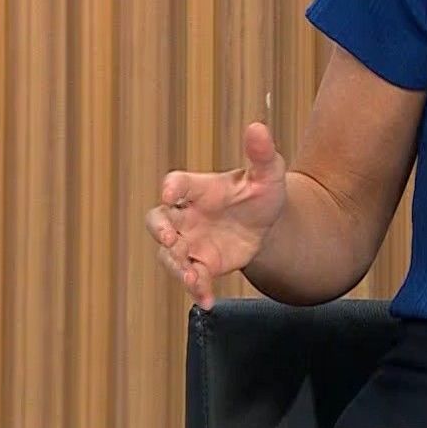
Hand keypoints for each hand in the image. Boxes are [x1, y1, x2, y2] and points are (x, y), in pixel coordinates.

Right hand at [145, 122, 289, 308]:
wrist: (268, 225)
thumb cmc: (260, 192)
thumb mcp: (268, 173)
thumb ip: (261, 153)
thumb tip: (258, 127)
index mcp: (197, 188)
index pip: (176, 184)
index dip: (171, 187)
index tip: (170, 192)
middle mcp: (186, 215)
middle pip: (157, 220)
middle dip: (159, 231)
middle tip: (171, 240)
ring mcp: (190, 241)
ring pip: (168, 255)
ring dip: (176, 267)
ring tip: (192, 279)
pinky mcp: (200, 264)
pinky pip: (190, 279)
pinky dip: (196, 290)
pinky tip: (207, 300)